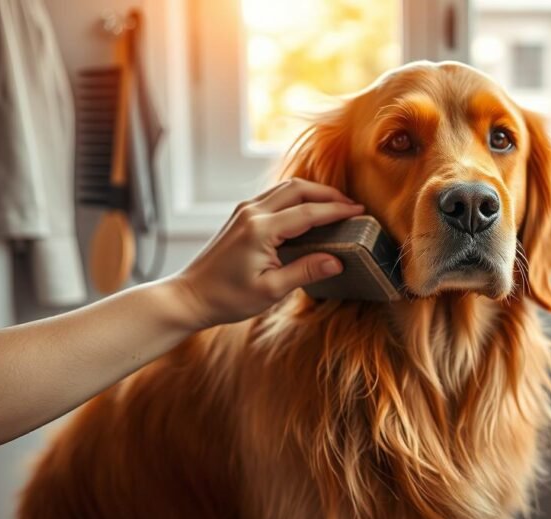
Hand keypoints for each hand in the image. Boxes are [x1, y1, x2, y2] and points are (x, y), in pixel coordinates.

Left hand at [169, 179, 363, 327]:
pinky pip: (275, 196)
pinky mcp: (241, 215)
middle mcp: (251, 213)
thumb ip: (305, 272)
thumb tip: (337, 261)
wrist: (191, 296)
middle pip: (298, 188)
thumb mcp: (270, 291)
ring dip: (313, 192)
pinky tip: (309, 210)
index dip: (337, 210)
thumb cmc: (227, 298)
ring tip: (335, 205)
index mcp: (260, 230)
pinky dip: (297, 198)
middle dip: (328, 194)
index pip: (308, 212)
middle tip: (351, 205)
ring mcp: (244, 211)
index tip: (360, 211)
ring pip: (286, 188)